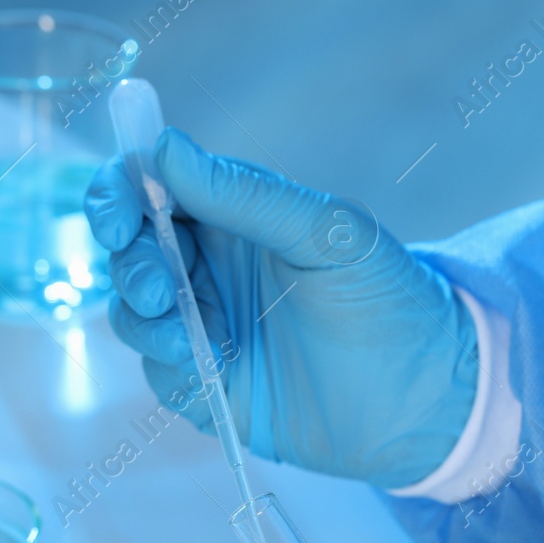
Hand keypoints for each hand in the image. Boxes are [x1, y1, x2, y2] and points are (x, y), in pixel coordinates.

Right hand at [85, 129, 477, 487]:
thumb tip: (166, 148)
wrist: (426, 394)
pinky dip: (168, 366)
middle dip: (129, 264)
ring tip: (189, 336)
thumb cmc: (389, 297)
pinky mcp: (206, 385)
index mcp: (231, 215)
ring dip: (143, 320)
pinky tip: (207, 366)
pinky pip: (158, 372)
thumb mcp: (326, 233)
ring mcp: (203, 327)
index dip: (118, 193)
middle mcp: (208, 266)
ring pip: (132, 313)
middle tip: (155, 289)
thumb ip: (246, 195)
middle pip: (129, 251)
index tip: (118, 218)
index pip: (149, 187)